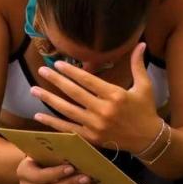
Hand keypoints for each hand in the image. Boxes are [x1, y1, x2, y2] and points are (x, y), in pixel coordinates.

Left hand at [30, 42, 162, 153]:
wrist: (148, 139)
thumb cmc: (146, 110)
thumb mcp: (144, 86)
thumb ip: (138, 65)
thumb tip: (141, 44)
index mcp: (115, 95)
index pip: (88, 81)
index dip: (71, 72)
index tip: (58, 64)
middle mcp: (103, 110)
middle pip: (74, 93)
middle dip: (56, 80)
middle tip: (41, 71)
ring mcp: (96, 125)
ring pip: (67, 110)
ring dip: (49, 99)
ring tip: (34, 90)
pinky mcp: (92, 138)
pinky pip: (68, 129)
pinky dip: (53, 123)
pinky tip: (40, 116)